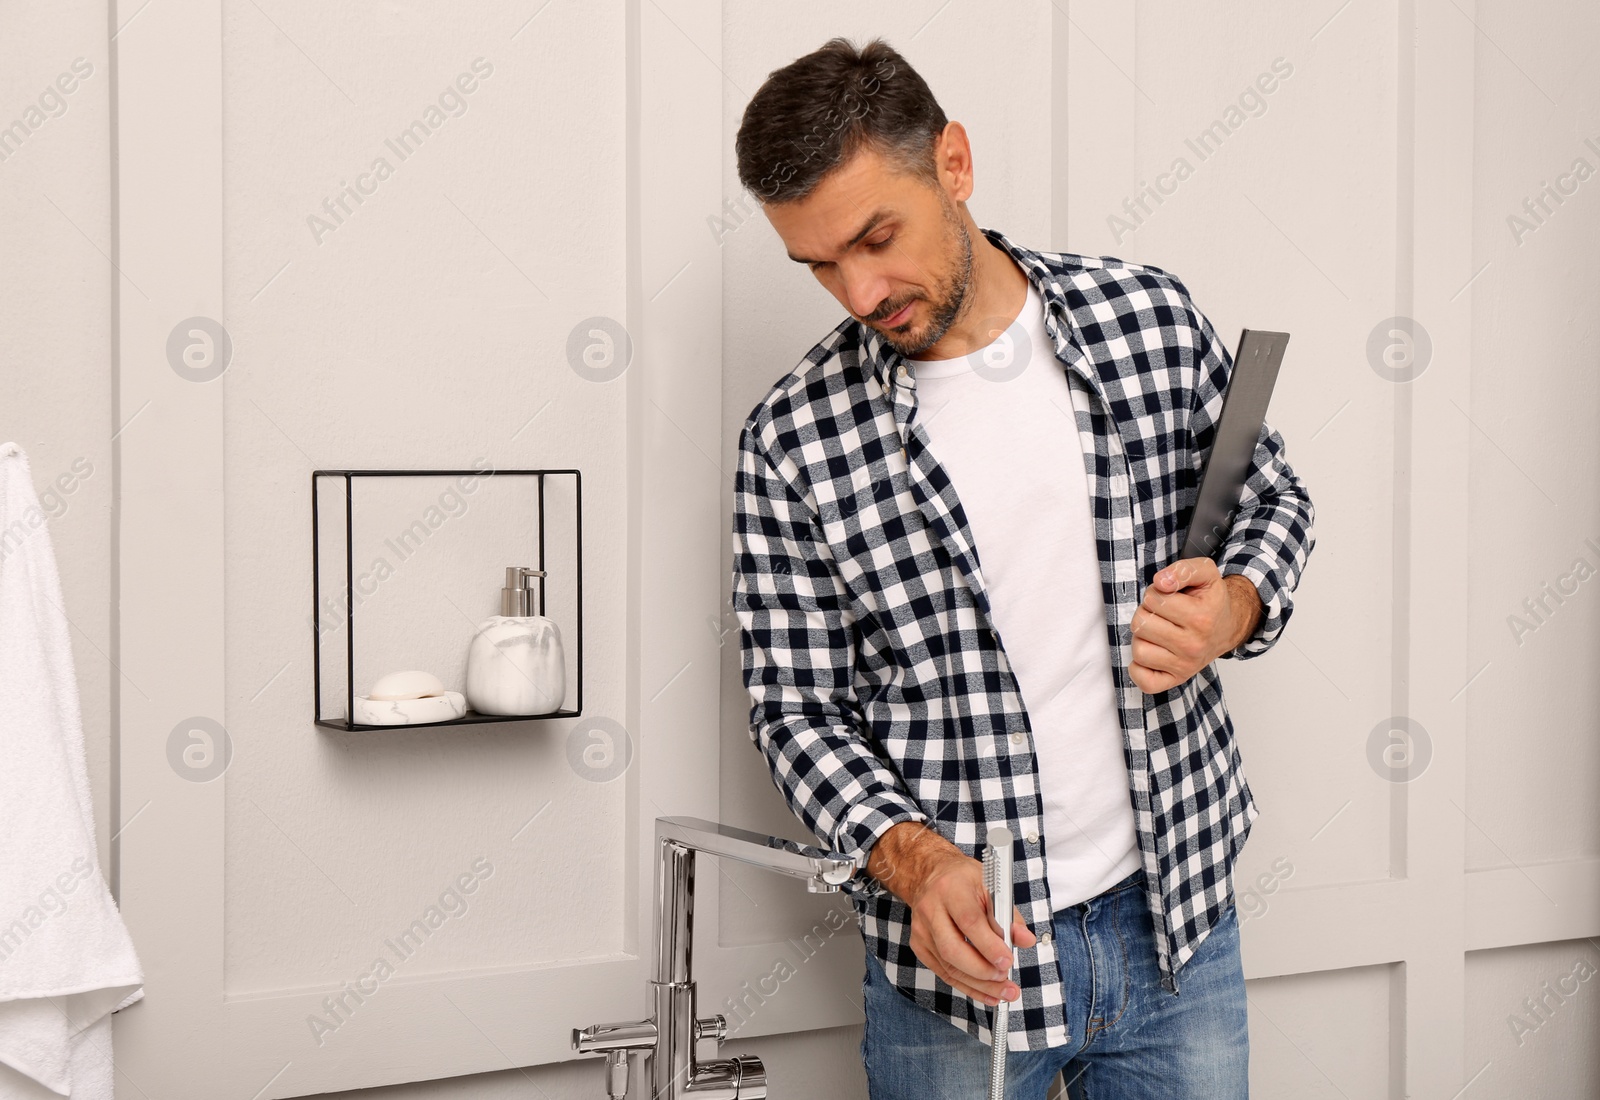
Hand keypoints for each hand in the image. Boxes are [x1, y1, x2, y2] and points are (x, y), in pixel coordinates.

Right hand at [865, 822, 1036, 1006]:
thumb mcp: (990, 887)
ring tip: (1004, 993)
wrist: (929, 875)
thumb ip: (1009, 916)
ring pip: (948, 966)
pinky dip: (967, 987)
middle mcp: (931, 909)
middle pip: (953, 949)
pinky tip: (987, 993)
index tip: (1007, 962)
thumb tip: (1025, 940)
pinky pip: (944, 973)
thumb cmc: (963, 880)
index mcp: (951, 889)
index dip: (989, 946)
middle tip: (1006, 981)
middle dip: (982, 972)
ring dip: (979, 985)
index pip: (969, 922)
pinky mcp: (919, 946)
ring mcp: (921, 930)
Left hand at [1129, 557, 1260, 692]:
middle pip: (1140, 623)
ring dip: (1143, 637)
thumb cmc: (1211, 601)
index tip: (1169, 597)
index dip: (1156, 593)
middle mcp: (1193, 645)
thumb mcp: (1205, 573)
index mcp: (1200, 618)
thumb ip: (1183, 570)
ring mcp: (1185, 666)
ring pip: (1139, 649)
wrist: (1227, 627)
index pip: (1153, 598)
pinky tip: (1153, 652)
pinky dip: (1140, 668)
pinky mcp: (1176, 680)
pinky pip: (1143, 680)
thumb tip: (1161, 582)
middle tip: (1163, 614)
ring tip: (1159, 631)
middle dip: (1147, 613)